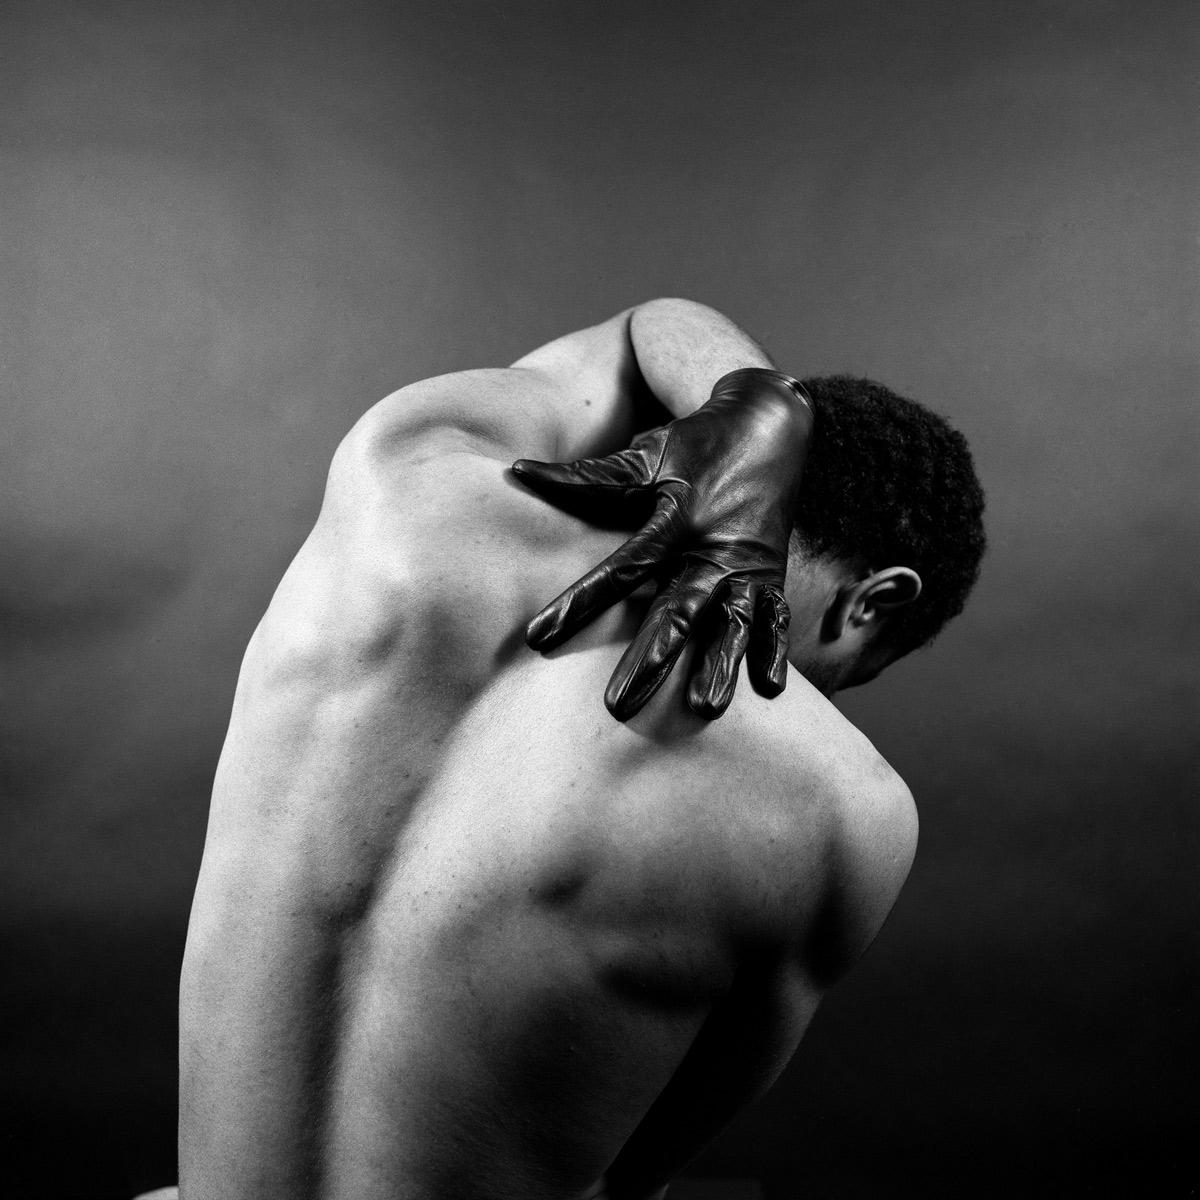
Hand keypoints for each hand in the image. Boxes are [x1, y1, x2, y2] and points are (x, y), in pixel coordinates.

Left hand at [511, 368, 813, 720]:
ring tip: (705, 710)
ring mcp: (748, 564)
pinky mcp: (773, 574)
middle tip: (619, 706)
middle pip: (678, 609)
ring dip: (719, 666)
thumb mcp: (646, 455)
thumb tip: (521, 472)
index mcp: (677, 518)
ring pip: (732, 623)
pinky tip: (769, 692)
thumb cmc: (696, 442)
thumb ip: (588, 478)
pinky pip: (777, 618)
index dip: (579, 602)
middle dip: (651, 658)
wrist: (771, 422)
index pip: (622, 568)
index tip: (539, 638)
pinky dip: (774, 651)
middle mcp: (713, 547)